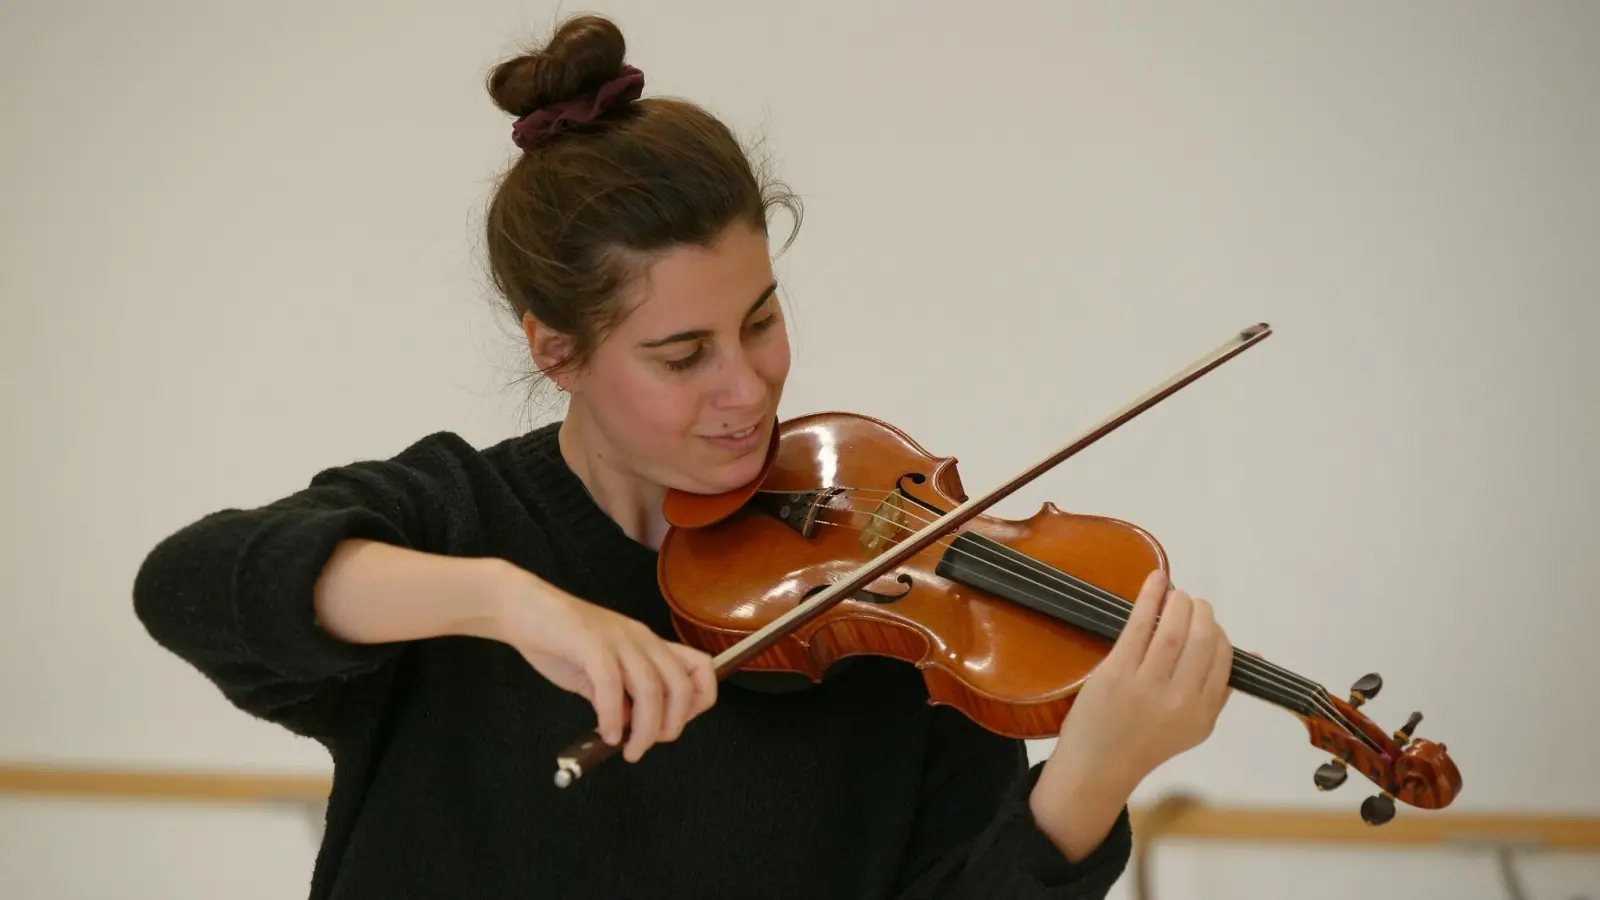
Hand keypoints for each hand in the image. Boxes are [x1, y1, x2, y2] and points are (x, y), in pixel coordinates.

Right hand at [488, 566, 717, 762]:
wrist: (521, 608)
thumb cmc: (558, 640)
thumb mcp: (598, 673)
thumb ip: (618, 697)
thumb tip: (630, 727)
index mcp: (649, 644)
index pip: (701, 668)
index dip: (699, 702)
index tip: (672, 725)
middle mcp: (642, 639)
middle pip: (682, 686)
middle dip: (672, 725)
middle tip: (646, 745)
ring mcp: (618, 639)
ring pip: (652, 689)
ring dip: (645, 730)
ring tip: (629, 750)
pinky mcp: (591, 642)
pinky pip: (612, 684)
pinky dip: (612, 716)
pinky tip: (605, 733)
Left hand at [1029, 569, 1232, 858]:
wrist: (1099, 766)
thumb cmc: (1145, 741)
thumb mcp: (1194, 727)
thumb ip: (1220, 692)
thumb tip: (1253, 654)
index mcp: (1203, 714)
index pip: (1223, 660)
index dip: (1219, 634)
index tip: (1208, 624)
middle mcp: (1180, 701)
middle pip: (1202, 640)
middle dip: (1203, 613)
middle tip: (1195, 603)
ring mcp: (1147, 686)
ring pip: (1174, 630)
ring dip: (1178, 603)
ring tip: (1177, 594)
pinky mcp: (1116, 673)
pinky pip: (1139, 626)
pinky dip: (1150, 598)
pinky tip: (1156, 581)